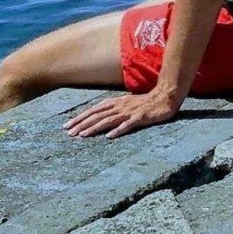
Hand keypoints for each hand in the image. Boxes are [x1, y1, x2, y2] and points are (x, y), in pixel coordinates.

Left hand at [64, 91, 180, 138]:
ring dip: (94, 127)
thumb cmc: (146, 102)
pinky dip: (118, 130)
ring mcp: (129, 112)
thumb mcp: (126, 103)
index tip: (67, 125)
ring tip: (82, 135)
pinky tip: (109, 136)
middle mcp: (119, 106)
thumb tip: (98, 115)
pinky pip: (127, 125)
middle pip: (97, 115)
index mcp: (115, 102)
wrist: (165, 97)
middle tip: (68, 132)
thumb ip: (113, 108)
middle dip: (81, 124)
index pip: (93, 110)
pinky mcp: (140, 117)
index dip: (80, 117)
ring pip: (108, 120)